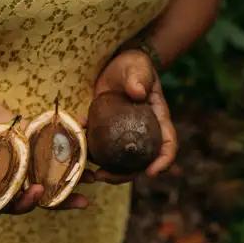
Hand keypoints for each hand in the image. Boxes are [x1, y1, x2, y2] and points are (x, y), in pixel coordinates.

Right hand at [0, 92, 86, 214]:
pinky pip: (46, 142)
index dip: (23, 203)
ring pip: (46, 170)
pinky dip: (66, 139)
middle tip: (82, 198)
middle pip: (35, 191)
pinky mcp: (27, 138)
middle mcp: (6, 176)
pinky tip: (85, 133)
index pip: (7, 202)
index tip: (36, 194)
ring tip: (95, 174)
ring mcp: (19, 157)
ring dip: (69, 173)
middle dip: (58, 197)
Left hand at [88, 49, 177, 183]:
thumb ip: (139, 78)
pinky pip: (100, 149)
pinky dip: (89, 153)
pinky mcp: (107, 134)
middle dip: (124, 176)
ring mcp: (124, 137)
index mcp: (158, 121)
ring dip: (105, 171)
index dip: (163, 161)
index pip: (167, 144)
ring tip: (90, 174)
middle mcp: (143, 134)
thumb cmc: (133, 66)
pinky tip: (76, 151)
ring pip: (119, 162)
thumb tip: (137, 92)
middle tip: (105, 177)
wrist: (116, 67)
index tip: (152, 172)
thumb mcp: (138, 68)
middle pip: (139, 162)